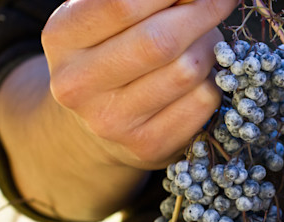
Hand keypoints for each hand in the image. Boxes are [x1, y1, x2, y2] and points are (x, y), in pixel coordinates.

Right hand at [42, 0, 236, 169]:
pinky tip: (201, 77)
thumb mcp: (106, 17)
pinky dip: (214, 81)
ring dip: (210, 48)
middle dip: (202, 14)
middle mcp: (78, 84)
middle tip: (222, 1)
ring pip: (187, 71)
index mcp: (62, 37)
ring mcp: (112, 121)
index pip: (123, 4)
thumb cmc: (112, 50)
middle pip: (160, 41)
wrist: (100, 120)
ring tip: (206, 41)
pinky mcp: (148, 145)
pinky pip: (202, 101)